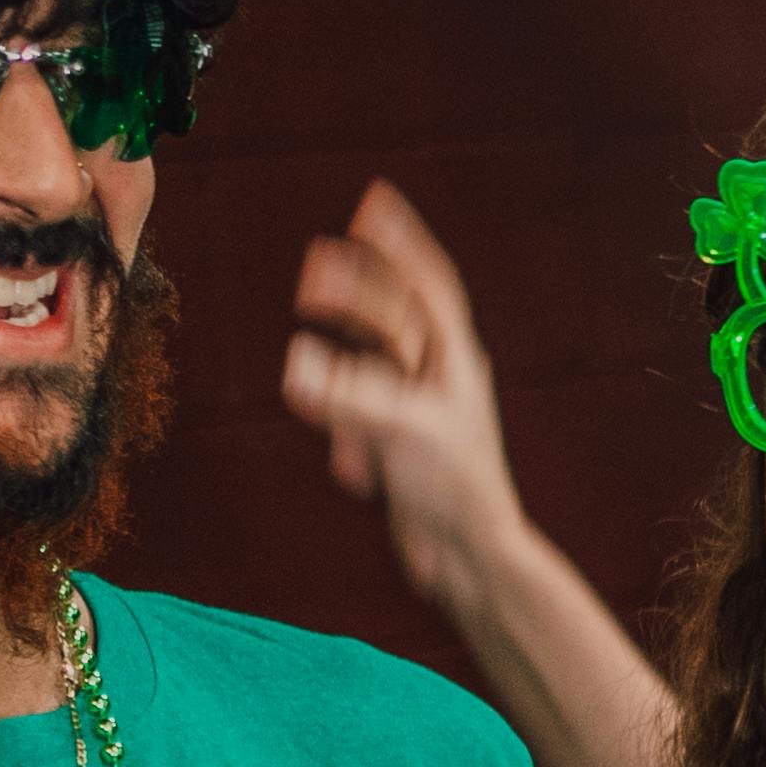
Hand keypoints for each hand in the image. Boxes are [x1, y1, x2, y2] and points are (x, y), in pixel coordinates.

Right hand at [286, 183, 529, 604]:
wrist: (471, 561)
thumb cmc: (453, 490)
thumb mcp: (399, 432)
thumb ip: (347, 395)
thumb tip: (294, 363)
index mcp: (453, 361)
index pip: (427, 286)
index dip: (400, 244)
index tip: (373, 204)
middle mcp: (441, 382)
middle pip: (396, 319)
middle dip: (357, 290)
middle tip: (315, 266)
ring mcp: (422, 417)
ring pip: (379, 368)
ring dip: (348, 353)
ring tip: (314, 337)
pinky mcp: (405, 453)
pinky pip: (368, 425)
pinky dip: (350, 432)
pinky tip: (352, 470)